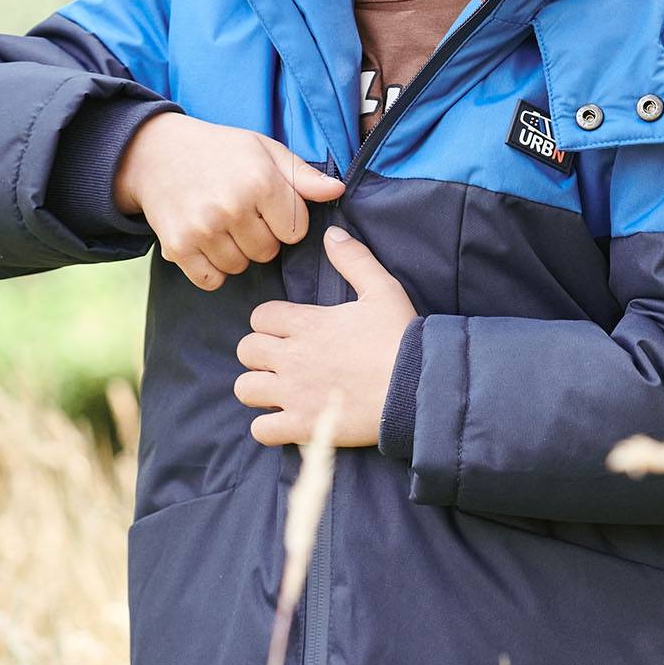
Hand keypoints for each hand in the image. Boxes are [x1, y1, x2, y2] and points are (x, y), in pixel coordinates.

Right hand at [113, 113, 344, 289]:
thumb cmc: (220, 150)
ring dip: (235, 253)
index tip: (267, 207)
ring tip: (221, 225)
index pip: (295, 231)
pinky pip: (210, 280)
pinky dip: (211, 269)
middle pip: (268, 253)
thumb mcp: (265, 150)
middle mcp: (232, 206)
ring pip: (240, 267)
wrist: (157, 152)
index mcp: (260, 181)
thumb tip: (337, 192)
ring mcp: (203, 229)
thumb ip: (303, 176)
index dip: (284, 221)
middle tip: (240, 214)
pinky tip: (206, 244)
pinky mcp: (178, 246)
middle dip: (260, 238)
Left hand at [233, 227, 418, 446]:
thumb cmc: (401, 338)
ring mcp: (293, 394)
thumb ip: (353, 259)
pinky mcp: (302, 426)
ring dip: (259, 388)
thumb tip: (332, 233)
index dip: (270, 323)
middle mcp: (291, 357)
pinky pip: (261, 430)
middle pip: (246, 350)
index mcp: (306, 323)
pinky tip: (287, 421)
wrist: (418, 387)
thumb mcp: (382, 289)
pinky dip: (268, 428)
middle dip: (260, 354)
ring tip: (280, 390)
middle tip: (284, 360)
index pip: (259, 317)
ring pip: (245, 388)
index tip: (289, 331)